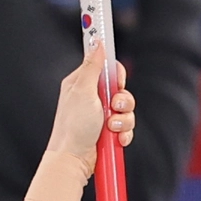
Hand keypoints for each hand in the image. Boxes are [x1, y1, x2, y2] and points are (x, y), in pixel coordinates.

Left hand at [44, 53, 136, 173]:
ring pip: (127, 110)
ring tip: (112, 127)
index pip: (107, 67)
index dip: (116, 75)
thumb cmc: (73, 126)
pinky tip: (115, 139)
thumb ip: (93, 66)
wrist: (73, 158)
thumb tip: (96, 41)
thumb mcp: (83, 90)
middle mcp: (92, 97)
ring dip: (124, 120)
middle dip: (123, 101)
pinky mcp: (108, 131)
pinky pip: (126, 127)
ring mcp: (101, 115)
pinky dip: (123, 133)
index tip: (117, 82)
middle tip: (114, 107)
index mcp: (83, 83)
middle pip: (121, 90)